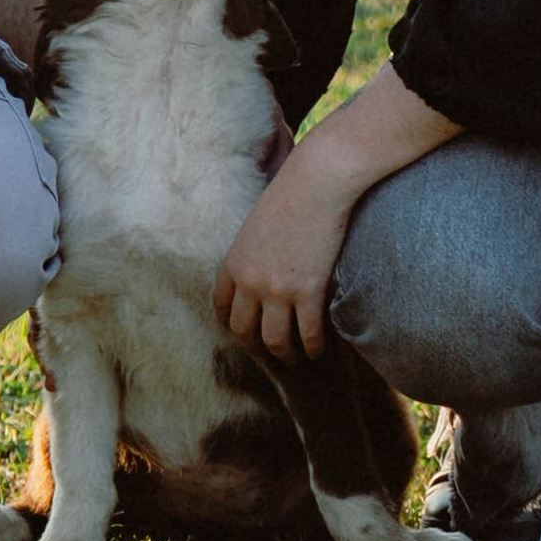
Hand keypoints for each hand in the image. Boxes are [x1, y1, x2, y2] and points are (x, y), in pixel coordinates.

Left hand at [213, 140, 358, 359]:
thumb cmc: (291, 193)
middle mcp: (250, 281)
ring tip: (295, 357)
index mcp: (234, 261)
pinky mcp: (308, 292)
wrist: (317, 182)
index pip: (221, 307)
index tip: (242, 333)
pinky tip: (318, 350)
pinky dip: (313, 348)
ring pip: (276, 341)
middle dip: (257, 346)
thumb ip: (253, 252)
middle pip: (244, 331)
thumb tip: (263, 270)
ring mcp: (278, 289)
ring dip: (286, 354)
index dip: (231, 325)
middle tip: (271, 351)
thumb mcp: (257, 224)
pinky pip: (309, 334)